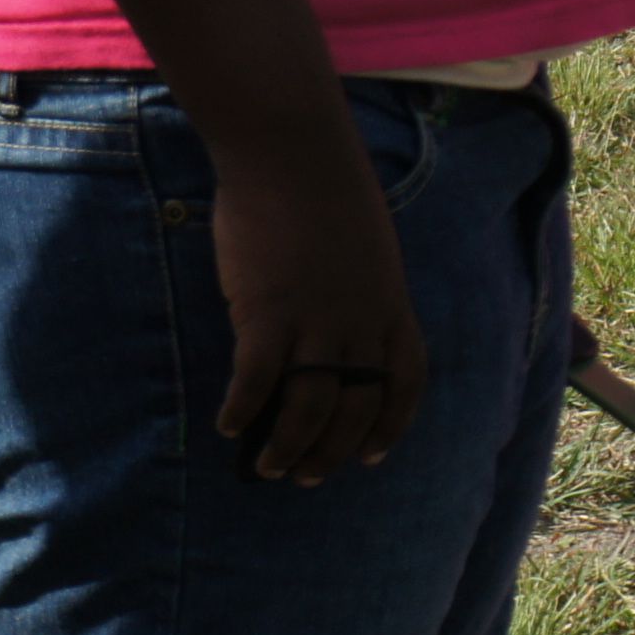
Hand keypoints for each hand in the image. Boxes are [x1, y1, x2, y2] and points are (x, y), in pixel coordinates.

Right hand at [204, 123, 424, 482]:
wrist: (295, 158)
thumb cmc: (327, 197)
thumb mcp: (367, 251)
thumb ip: (359, 294)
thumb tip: (337, 330)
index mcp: (392, 304)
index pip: (406, 381)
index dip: (390, 425)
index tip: (371, 455)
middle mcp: (362, 321)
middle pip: (355, 408)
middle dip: (332, 451)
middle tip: (305, 476)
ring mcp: (317, 320)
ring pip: (309, 408)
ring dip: (288, 446)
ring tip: (266, 465)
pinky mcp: (268, 312)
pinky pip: (257, 380)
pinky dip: (243, 409)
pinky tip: (228, 425)